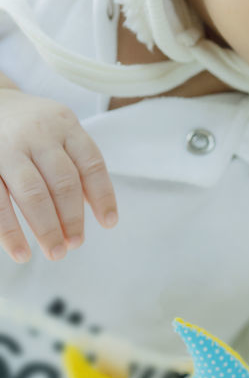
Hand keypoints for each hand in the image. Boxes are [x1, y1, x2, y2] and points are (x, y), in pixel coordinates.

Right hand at [0, 89, 117, 262]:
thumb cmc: (29, 128)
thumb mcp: (58, 131)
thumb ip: (77, 165)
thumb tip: (100, 212)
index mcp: (64, 124)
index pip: (91, 163)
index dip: (103, 195)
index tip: (109, 223)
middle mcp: (37, 133)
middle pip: (63, 182)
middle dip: (71, 218)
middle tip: (74, 245)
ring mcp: (7, 147)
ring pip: (32, 193)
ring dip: (45, 228)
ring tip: (54, 253)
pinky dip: (9, 230)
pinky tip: (19, 250)